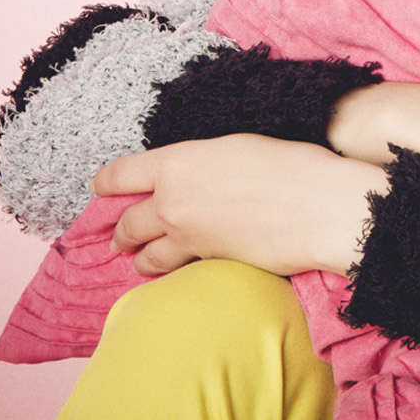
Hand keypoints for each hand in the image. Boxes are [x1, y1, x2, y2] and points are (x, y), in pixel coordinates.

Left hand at [94, 134, 388, 277]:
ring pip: (145, 255)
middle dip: (121, 232)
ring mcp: (187, 236)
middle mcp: (171, 200)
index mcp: (176, 162)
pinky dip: (173, 272)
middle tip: (120, 237)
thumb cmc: (289, 166)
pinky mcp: (206, 263)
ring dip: (141, 259)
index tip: (100, 188)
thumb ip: (200, 164)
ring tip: (142, 261)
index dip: (106, 182)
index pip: (121, 174)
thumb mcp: (235, 148)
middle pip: (126, 222)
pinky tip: (178, 271)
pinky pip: (175, 271)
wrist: (318, 206)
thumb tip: (192, 175)